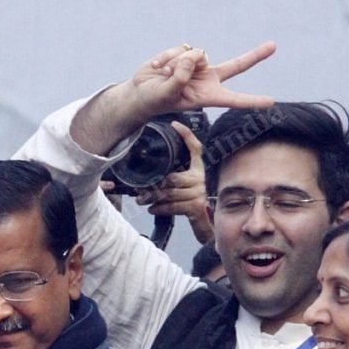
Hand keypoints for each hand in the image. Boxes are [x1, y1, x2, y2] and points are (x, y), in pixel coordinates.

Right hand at [125, 43, 276, 121]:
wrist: (140, 91)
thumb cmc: (154, 100)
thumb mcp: (166, 94)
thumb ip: (179, 78)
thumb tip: (191, 58)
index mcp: (206, 96)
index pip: (233, 99)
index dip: (251, 101)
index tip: (270, 102)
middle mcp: (206, 80)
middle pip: (236, 66)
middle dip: (255, 56)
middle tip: (274, 46)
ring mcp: (197, 66)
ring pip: (197, 54)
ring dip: (177, 63)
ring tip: (164, 75)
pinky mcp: (186, 54)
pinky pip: (182, 48)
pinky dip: (168, 56)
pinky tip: (159, 67)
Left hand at [134, 121, 212, 243]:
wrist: (207, 224)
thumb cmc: (192, 203)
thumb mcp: (186, 187)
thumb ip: (175, 178)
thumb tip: (152, 174)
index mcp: (199, 169)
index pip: (195, 148)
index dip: (186, 135)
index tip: (175, 124)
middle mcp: (200, 179)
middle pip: (172, 177)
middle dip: (154, 184)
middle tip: (140, 189)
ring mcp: (199, 193)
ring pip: (169, 192)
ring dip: (153, 197)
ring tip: (142, 199)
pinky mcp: (195, 206)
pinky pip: (172, 206)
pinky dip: (159, 208)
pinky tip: (152, 209)